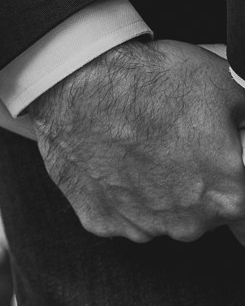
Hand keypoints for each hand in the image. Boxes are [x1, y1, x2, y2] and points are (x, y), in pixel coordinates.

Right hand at [28, 39, 244, 244]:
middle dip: (195, 183)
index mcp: (228, 194)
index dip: (230, 176)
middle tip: (175, 144)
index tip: (214, 159)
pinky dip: (118, 194)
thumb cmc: (150, 80)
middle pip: (203, 213)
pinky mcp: (101, 221)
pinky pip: (119, 216)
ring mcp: (142, 226)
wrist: (77, 79)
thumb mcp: (224, 82)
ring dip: (156, 191)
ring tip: (139, 147)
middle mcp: (188, 223)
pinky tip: (113, 160)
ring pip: (161, 217)